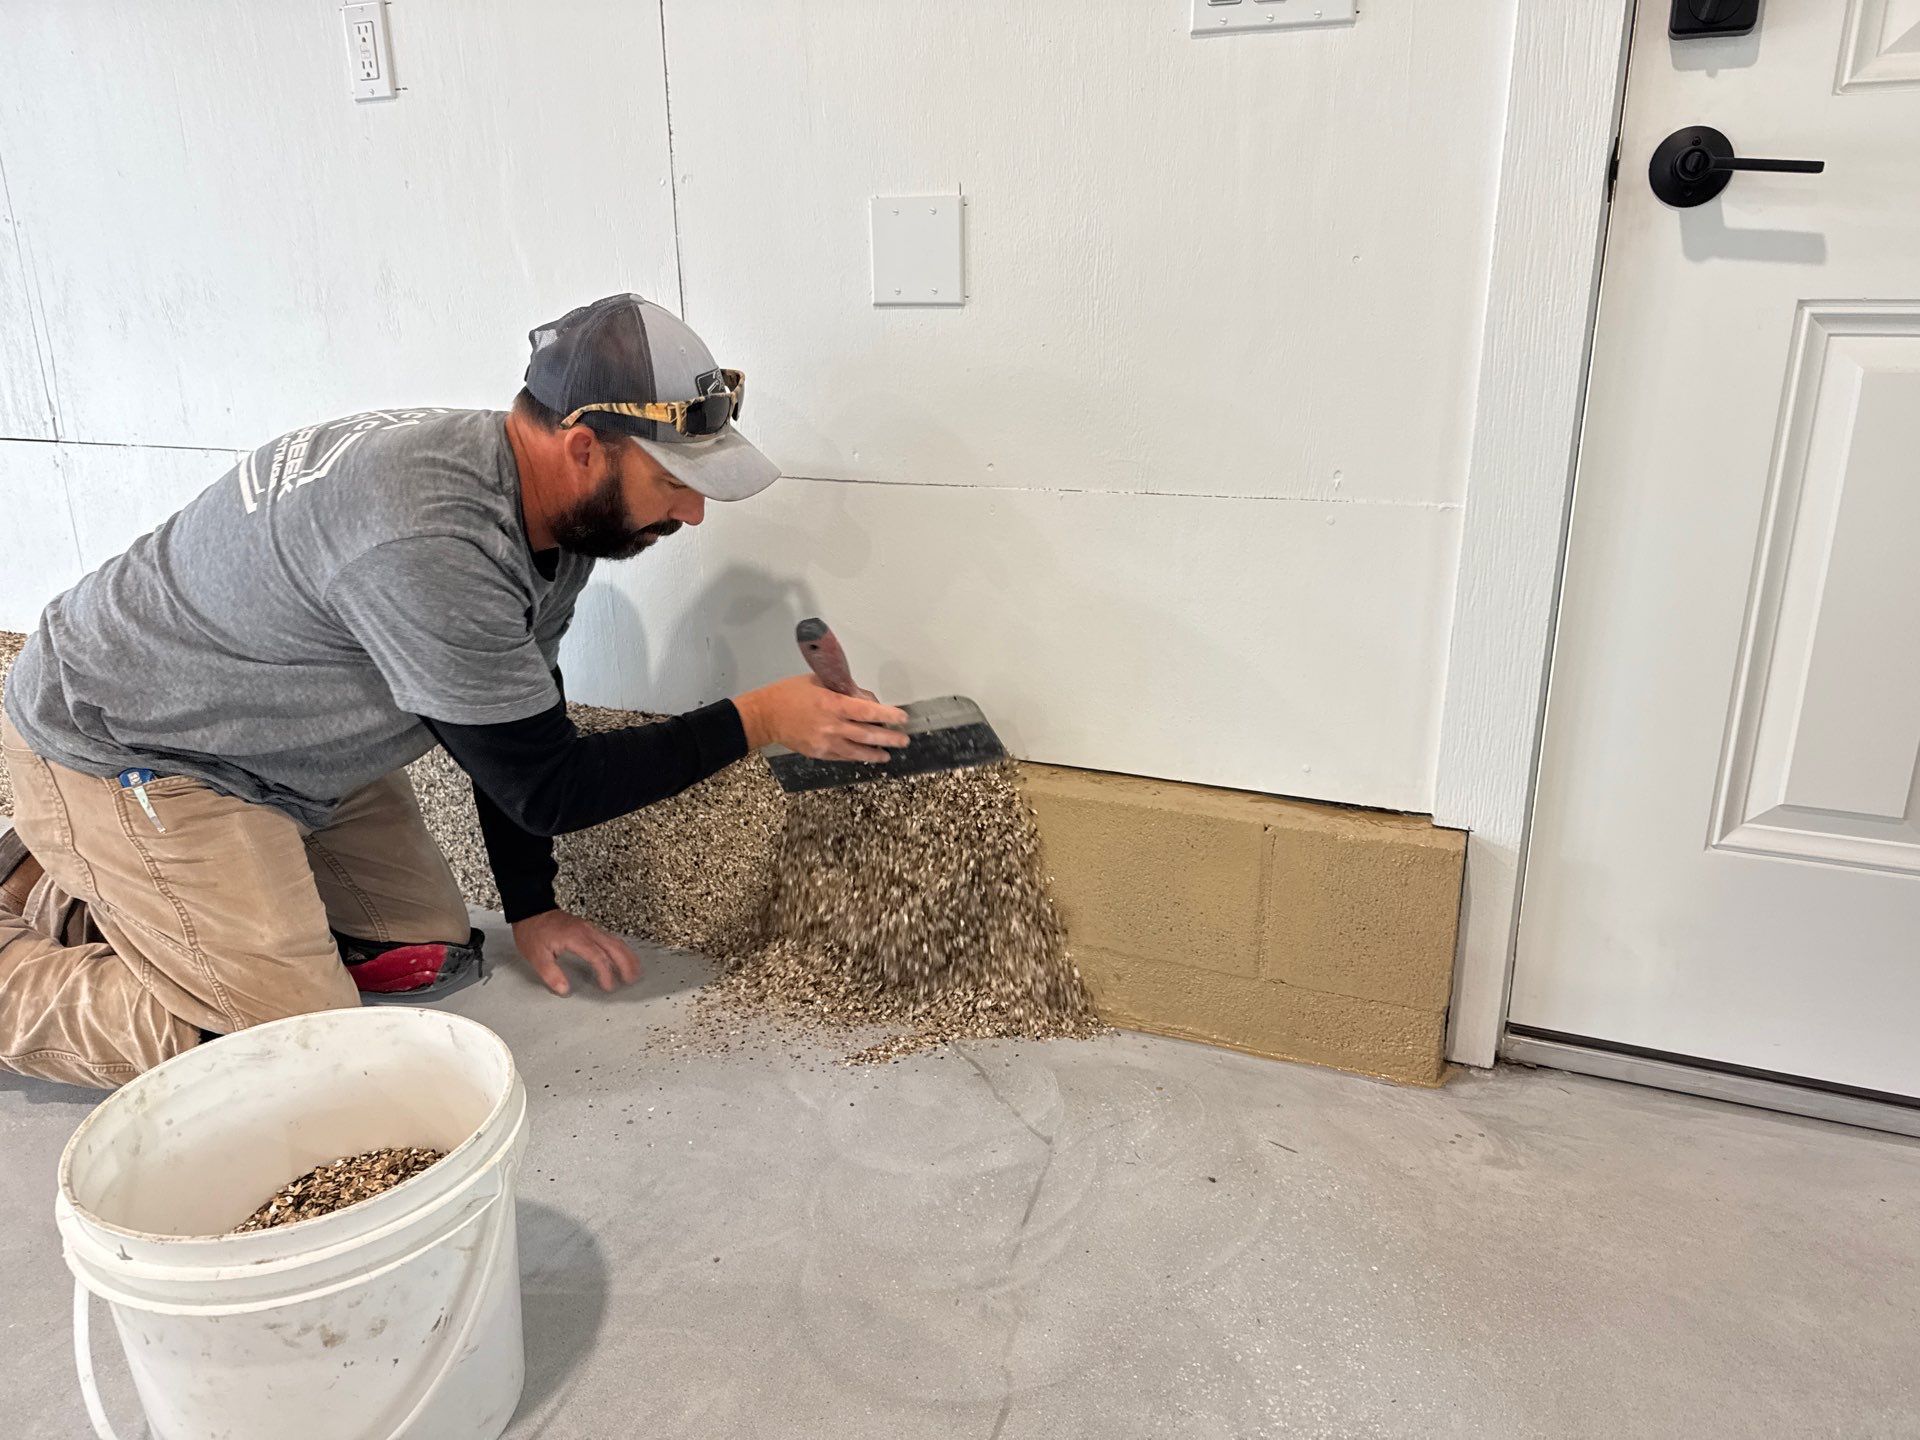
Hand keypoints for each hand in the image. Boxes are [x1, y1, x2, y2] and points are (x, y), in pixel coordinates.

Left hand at [510, 909, 641, 995]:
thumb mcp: (535, 955)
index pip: (598, 957)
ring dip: (627, 955)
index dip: (606, 973)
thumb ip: (551, 974)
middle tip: (631, 980)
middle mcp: (587, 930)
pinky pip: (610, 937)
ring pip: (615, 940)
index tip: (609, 987)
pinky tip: (624, 956)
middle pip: (614, 946)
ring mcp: (590, 927)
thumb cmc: (533, 932)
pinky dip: (621, 948)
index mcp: (575, 937)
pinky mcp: (589, 927)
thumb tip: (564, 990)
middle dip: (625, 963)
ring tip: (635, 970)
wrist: (531, 909)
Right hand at [733, 675, 909, 762]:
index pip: (868, 712)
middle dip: (889, 738)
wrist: (765, 715)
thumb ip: (844, 690)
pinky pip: (843, 757)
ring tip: (888, 754)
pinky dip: (857, 756)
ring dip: (876, 753)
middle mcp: (832, 726)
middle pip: (868, 735)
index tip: (902, 718)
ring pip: (858, 752)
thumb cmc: (792, 692)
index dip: (888, 715)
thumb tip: (866, 700)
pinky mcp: (819, 753)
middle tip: (903, 740)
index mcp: (833, 704)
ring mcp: (825, 743)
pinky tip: (866, 756)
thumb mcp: (819, 682)